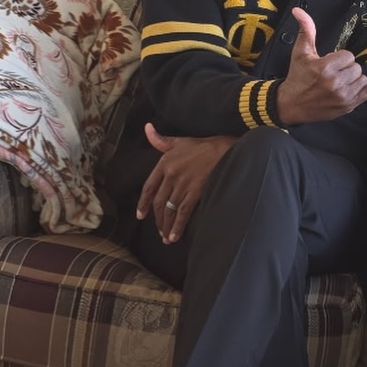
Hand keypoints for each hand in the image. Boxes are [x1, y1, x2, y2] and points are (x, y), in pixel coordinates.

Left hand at [136, 124, 237, 242]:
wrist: (225, 150)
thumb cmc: (204, 145)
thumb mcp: (180, 141)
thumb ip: (160, 140)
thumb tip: (147, 128)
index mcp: (164, 163)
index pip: (149, 187)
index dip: (143, 203)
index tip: (140, 216)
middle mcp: (171, 175)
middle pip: (159, 202)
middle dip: (158, 219)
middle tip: (159, 232)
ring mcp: (183, 184)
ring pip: (169, 210)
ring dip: (166, 226)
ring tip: (166, 237)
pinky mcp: (195, 192)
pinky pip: (183, 212)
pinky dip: (178, 226)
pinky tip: (175, 236)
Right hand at [275, 7, 366, 124]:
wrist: (292, 105)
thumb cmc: (297, 76)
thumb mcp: (301, 52)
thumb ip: (306, 30)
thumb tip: (299, 10)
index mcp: (325, 68)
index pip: (348, 56)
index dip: (339, 58)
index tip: (327, 64)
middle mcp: (336, 83)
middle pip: (356, 67)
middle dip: (346, 68)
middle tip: (331, 74)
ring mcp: (345, 96)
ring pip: (363, 78)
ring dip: (354, 78)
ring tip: (338, 82)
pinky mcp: (350, 105)